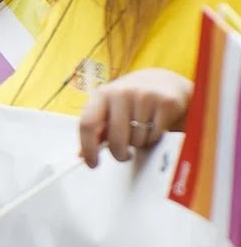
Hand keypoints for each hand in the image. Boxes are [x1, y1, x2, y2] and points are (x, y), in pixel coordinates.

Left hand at [78, 68, 192, 168]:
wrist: (164, 82)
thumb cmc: (131, 100)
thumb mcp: (110, 108)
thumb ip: (97, 130)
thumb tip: (81, 155)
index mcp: (101, 95)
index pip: (88, 124)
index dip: (88, 148)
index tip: (92, 164)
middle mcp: (121, 93)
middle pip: (115, 138)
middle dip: (119, 154)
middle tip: (123, 155)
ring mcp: (143, 96)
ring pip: (137, 139)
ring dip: (138, 143)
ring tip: (141, 131)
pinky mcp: (165, 102)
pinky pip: (155, 135)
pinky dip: (154, 138)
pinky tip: (154, 127)